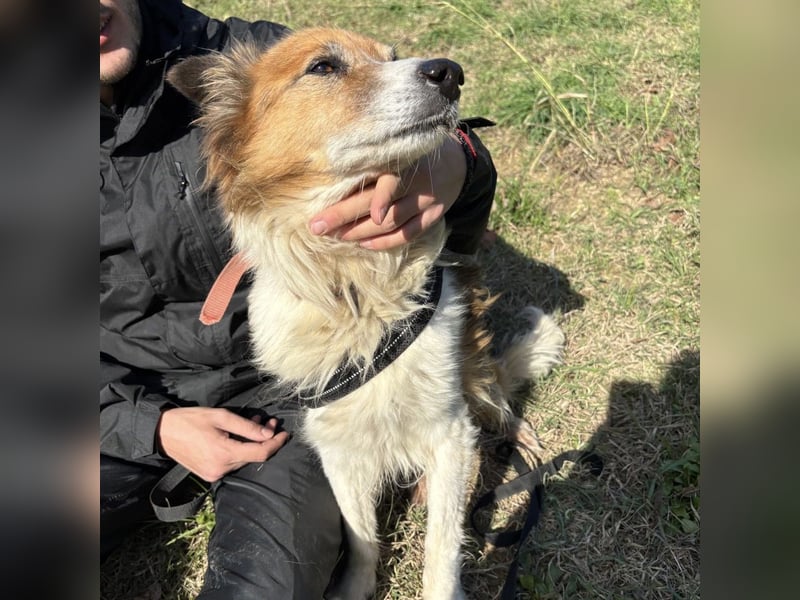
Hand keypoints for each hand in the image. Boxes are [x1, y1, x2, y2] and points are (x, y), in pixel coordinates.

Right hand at [157, 407, 288, 481]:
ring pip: (243, 460)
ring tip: (254, 425)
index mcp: (225, 453)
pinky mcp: (209, 476)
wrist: (163, 433)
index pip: (261, 453)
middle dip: (264, 439)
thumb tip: (269, 434)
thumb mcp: (221, 416)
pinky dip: (239, 451)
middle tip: (268, 421)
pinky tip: (239, 437)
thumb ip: (247, 426)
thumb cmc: (191, 420)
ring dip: (252, 444)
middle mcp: (221, 469)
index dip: (276, 443)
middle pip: (253, 456)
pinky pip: (232, 464)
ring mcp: (214, 475)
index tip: (286, 433)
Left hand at [308, 133, 466, 249]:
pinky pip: (408, 234)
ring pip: (392, 223)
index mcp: (404, 161)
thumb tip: (328, 181)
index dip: (368, 200)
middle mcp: (417, 183)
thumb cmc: (411, 156)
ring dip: (361, 232)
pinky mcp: (433, 216)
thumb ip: (370, 164)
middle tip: (316, 226)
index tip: (336, 214)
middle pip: (378, 205)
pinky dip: (385, 242)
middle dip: (344, 217)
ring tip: (335, 236)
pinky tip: (364, 244)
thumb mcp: (395, 152)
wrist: (455, 164)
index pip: (383, 183)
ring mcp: (427, 202)